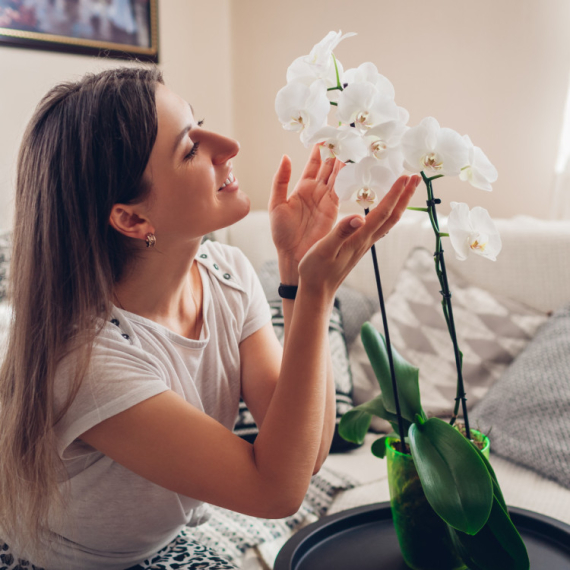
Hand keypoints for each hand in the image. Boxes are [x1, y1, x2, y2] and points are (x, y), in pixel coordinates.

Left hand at [268, 145, 343, 281]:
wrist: (292, 255)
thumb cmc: (281, 233)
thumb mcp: (276, 203)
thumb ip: (280, 180)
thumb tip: (285, 156)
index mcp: (302, 188)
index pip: (313, 164)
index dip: (319, 149)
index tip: (325, 133)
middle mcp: (317, 191)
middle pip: (329, 166)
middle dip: (335, 150)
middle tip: (343, 133)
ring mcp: (327, 199)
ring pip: (337, 175)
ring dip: (342, 160)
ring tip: (349, 143)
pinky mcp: (334, 208)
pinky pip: (341, 188)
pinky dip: (346, 176)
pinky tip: (350, 163)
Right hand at [298, 174, 420, 300]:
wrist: (317, 290)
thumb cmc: (316, 271)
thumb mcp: (324, 249)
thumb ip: (340, 232)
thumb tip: (358, 217)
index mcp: (359, 238)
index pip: (382, 212)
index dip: (394, 194)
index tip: (405, 176)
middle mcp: (366, 240)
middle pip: (392, 216)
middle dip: (405, 195)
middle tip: (416, 177)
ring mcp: (364, 244)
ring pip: (388, 221)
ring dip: (399, 203)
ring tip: (406, 188)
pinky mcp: (359, 246)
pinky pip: (379, 226)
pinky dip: (387, 211)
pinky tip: (384, 208)